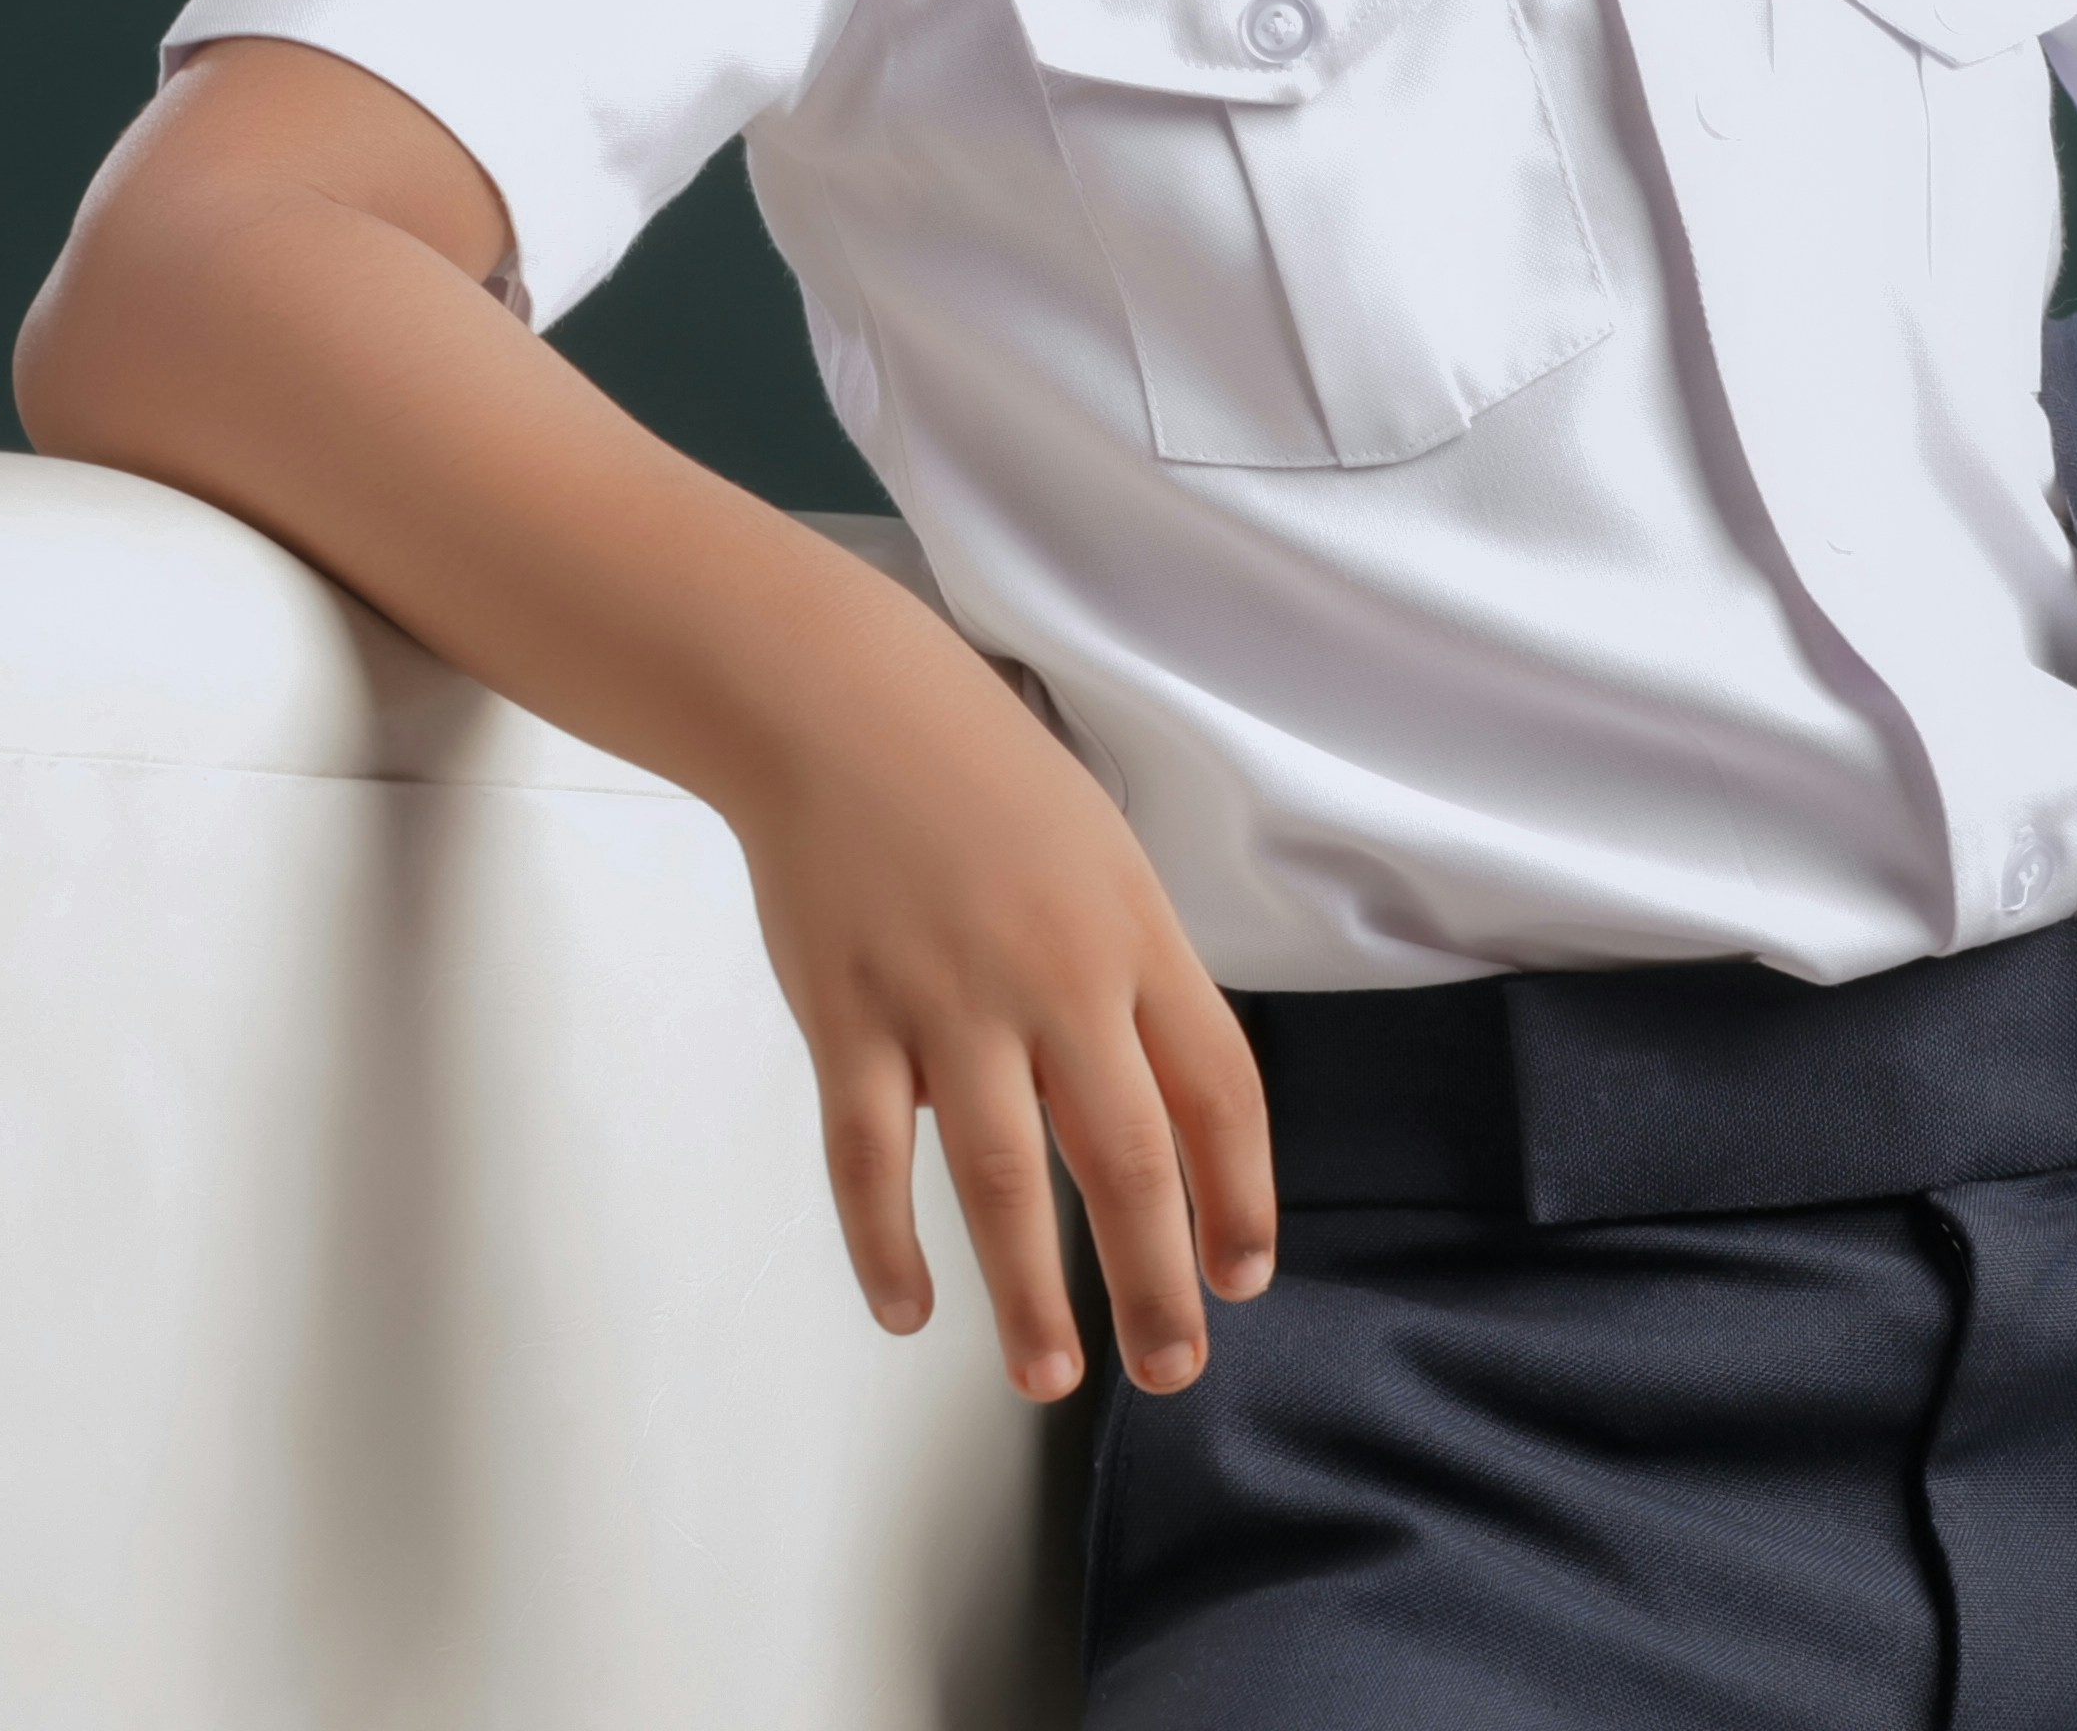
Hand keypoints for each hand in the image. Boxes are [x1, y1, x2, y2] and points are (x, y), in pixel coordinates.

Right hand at [725, 641, 1276, 1403]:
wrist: (832, 699)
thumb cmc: (973, 772)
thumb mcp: (1095, 851)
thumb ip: (1126, 976)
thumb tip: (1137, 1107)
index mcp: (1133, 933)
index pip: (1221, 1092)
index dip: (1242, 1198)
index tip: (1244, 1277)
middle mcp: (1054, 976)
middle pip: (1128, 1161)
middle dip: (1156, 1282)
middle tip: (1173, 1368)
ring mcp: (945, 1000)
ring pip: (1004, 1182)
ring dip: (1031, 1296)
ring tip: (1048, 1378)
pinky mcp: (848, 1015)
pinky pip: (870, 1157)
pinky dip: (887, 1244)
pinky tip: (908, 1309)